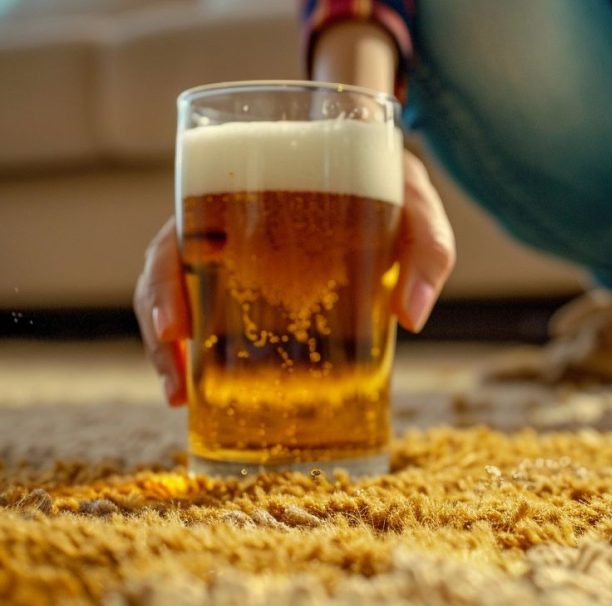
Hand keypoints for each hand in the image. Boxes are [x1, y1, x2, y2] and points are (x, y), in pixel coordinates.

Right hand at [134, 152, 454, 405]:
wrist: (393, 178)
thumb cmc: (396, 186)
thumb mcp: (417, 203)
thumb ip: (427, 248)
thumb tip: (412, 317)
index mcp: (254, 184)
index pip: (185, 222)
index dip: (166, 277)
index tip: (174, 328)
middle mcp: (234, 217)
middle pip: (169, 266)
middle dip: (160, 326)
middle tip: (179, 385)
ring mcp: (241, 251)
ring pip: (183, 292)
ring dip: (172, 346)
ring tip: (181, 398)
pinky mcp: (256, 281)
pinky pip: (217, 313)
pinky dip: (205, 350)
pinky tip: (207, 391)